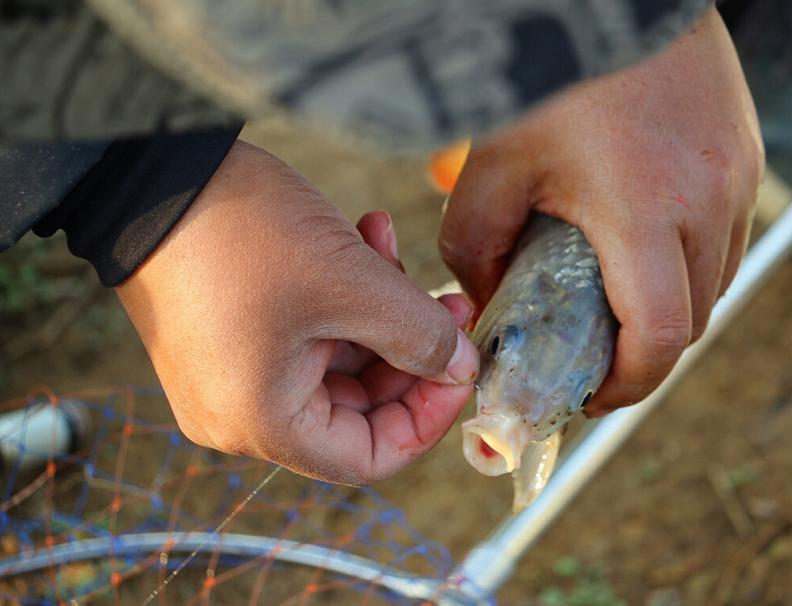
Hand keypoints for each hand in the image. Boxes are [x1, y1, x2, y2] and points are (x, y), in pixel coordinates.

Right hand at [117, 141, 478, 483]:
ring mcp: (230, 373)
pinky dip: (342, 295)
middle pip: (358, 408)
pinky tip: (364, 236)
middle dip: (410, 350)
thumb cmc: (243, 232)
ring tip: (396, 249)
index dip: (428, 417)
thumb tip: (463, 368)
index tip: (461, 364)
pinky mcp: (229, 335)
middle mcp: (239, 412)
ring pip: (338, 362)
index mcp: (262, 422)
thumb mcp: (353, 284)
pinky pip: (306, 333)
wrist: (149, 168)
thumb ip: (421, 336)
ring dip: (379, 310)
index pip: (370, 457)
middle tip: (449, 302)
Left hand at [439, 8, 762, 416]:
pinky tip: (645, 242)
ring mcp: (738, 173)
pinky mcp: (746, 149)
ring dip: (672, 304)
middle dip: (644, 351)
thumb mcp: (493, 164)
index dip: (628, 385)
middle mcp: (711, 198)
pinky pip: (728, 231)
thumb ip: (476, 247)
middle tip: (594, 354)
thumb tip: (486, 301)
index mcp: (648, 210)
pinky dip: (691, 257)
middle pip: (693, 318)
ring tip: (617, 299)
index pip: (662, 337)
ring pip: (717, 279)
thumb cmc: (548, 73)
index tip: (592, 394)